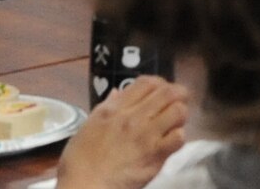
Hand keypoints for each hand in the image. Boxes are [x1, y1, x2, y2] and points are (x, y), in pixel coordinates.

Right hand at [55, 76, 187, 188]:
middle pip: (168, 92)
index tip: (159, 92)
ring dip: (180, 115)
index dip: (159, 83)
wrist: (84, 188)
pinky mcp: (156, 155)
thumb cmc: (79, 161)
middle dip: (177, 94)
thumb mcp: (87, 127)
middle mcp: (133, 118)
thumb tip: (117, 92)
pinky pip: (179, 137)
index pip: (147, 82)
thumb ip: (105, 107)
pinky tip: (170, 142)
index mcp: (115, 109)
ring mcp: (147, 135)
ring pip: (178, 110)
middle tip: (175, 104)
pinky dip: (178, 137)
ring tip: (173, 123)